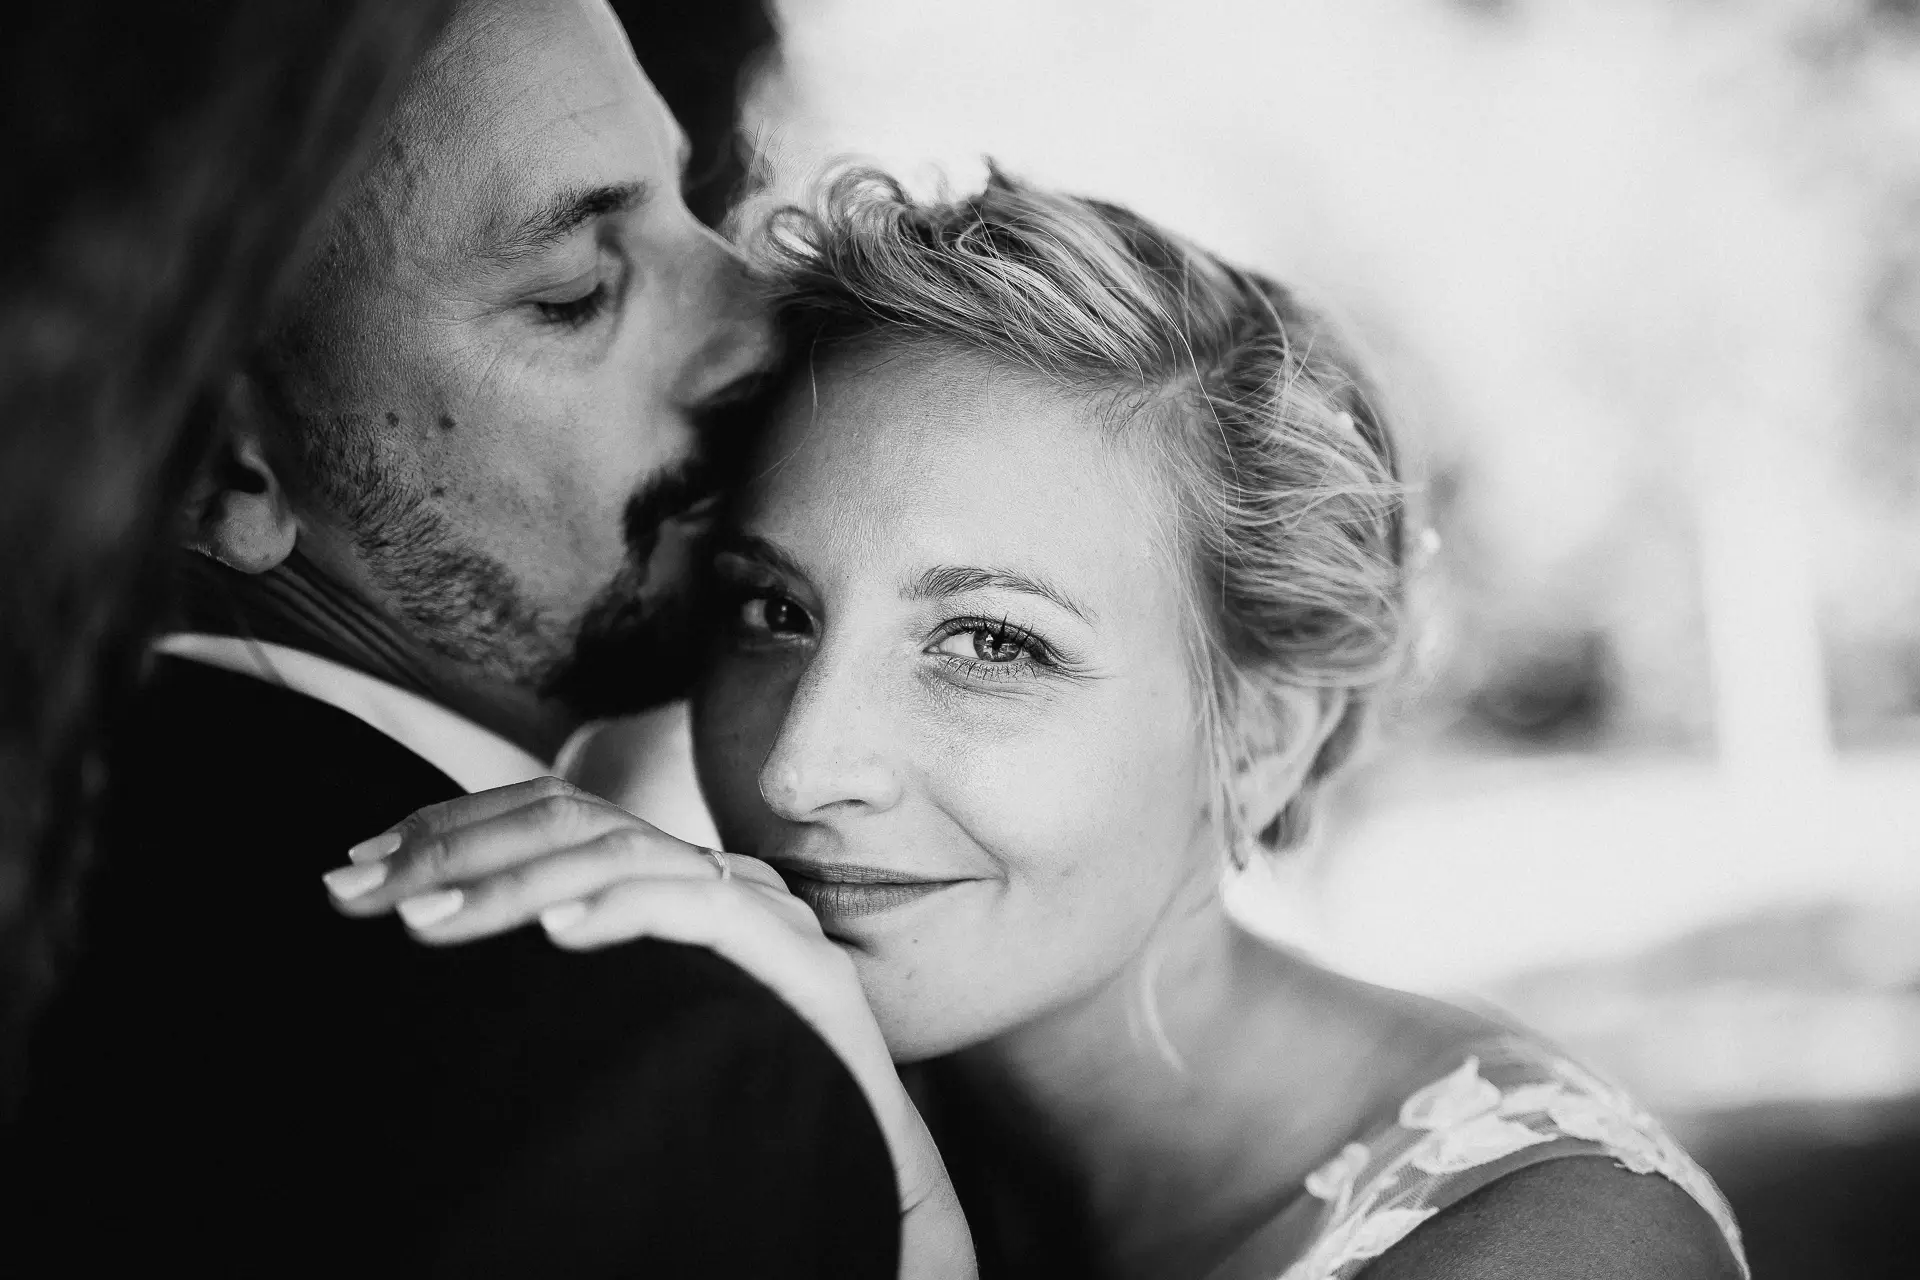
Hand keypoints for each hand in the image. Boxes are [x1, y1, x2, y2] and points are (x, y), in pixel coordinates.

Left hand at [325, 776, 974, 1279]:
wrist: (859, 1173)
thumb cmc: (730, 1105)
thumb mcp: (622, 1023)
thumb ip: (558, 973)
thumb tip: (423, 948)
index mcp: (671, 879)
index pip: (550, 812)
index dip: (450, 827)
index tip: (357, 869)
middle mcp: (716, 877)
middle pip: (574, 818)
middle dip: (453, 849)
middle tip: (357, 890)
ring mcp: (763, 912)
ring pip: (626, 853)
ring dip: (514, 885)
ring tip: (427, 924)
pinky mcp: (804, 964)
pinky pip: (705, 910)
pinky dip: (624, 908)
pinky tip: (558, 932)